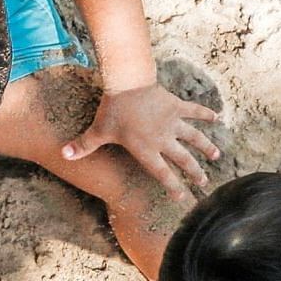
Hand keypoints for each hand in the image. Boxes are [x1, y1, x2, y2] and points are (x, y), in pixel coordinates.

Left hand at [62, 84, 220, 200]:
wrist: (128, 83)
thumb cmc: (112, 110)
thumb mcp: (97, 131)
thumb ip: (83, 146)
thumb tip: (63, 156)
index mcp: (147, 150)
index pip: (162, 174)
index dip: (173, 186)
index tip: (182, 196)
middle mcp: (163, 139)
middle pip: (183, 159)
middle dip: (194, 172)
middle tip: (204, 182)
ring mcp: (172, 122)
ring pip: (194, 138)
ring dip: (206, 147)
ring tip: (216, 156)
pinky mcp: (176, 106)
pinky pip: (194, 111)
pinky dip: (205, 114)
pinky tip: (216, 118)